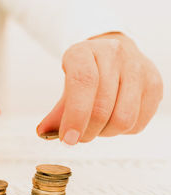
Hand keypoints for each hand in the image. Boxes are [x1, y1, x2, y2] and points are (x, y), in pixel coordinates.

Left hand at [37, 32, 162, 144]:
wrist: (112, 53)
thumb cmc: (86, 73)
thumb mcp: (65, 86)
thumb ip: (55, 112)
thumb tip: (43, 133)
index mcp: (84, 51)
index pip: (83, 82)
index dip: (75, 115)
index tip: (67, 139)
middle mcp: (113, 54)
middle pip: (102, 106)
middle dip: (87, 132)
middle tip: (78, 137)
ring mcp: (138, 68)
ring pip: (123, 119)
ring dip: (105, 133)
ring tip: (96, 127)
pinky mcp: (154, 84)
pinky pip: (138, 123)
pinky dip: (122, 131)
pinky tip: (113, 119)